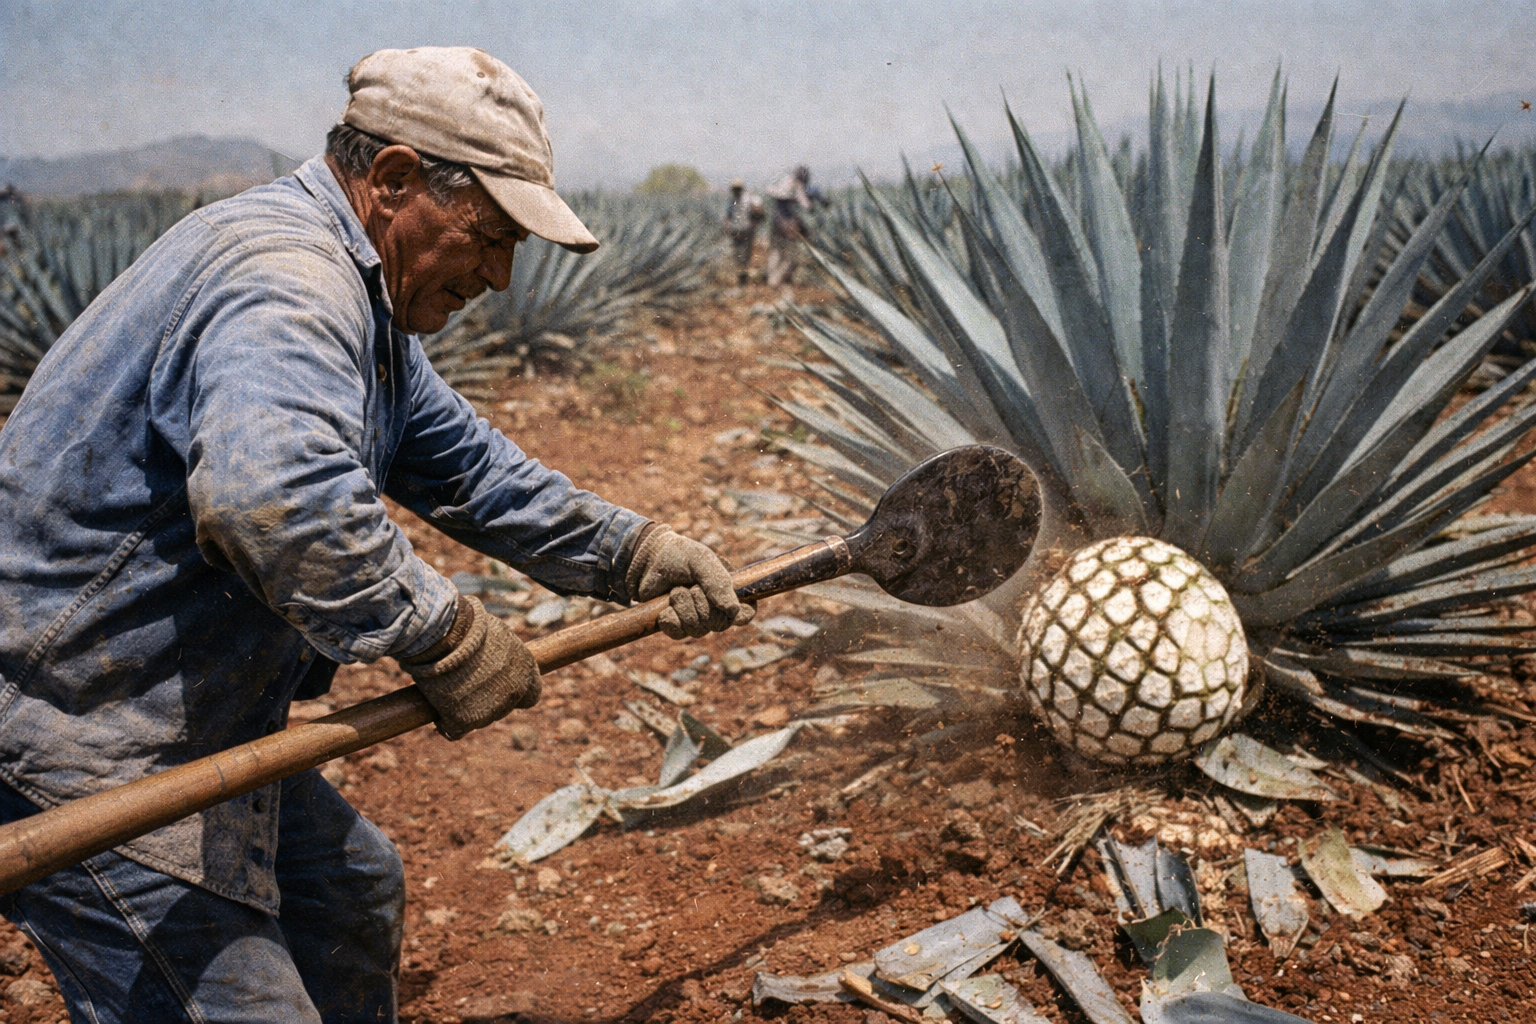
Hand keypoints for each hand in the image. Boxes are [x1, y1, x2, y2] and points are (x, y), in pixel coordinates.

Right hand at [401, 596, 539, 739]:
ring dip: (465, 708)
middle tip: (464, 681)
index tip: (499, 685)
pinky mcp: (463, 721)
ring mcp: (489, 710)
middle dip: (486, 698)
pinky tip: (437, 710)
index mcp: (526, 670)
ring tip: (446, 685)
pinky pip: (454, 729)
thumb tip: (494, 656)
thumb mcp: (495, 633)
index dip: (514, 691)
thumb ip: (501, 652)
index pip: (531, 694)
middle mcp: (513, 693)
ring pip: (478, 718)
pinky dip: (445, 723)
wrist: (445, 635)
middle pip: (502, 707)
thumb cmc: (468, 626)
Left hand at [626, 526, 754, 638]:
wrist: (650, 559)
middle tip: (691, 585)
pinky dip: (670, 617)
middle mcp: (715, 612)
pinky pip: (677, 632)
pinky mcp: (675, 627)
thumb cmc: (680, 556)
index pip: (745, 614)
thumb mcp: (701, 561)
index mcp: (729, 594)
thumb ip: (718, 583)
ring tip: (677, 590)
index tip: (728, 605)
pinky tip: (666, 605)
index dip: (740, 614)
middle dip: (702, 602)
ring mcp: (695, 622)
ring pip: (697, 629)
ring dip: (684, 606)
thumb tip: (732, 610)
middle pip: (719, 623)